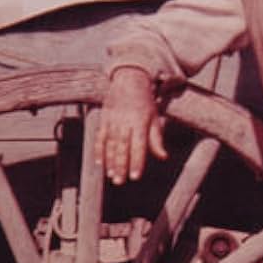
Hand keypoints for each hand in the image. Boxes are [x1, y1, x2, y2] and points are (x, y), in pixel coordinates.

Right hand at [94, 68, 167, 183]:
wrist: (129, 80)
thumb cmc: (145, 103)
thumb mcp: (155, 119)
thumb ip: (157, 140)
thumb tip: (163, 157)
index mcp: (140, 123)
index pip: (139, 146)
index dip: (136, 162)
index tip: (135, 177)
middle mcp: (125, 122)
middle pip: (122, 148)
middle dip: (120, 165)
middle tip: (119, 181)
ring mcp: (113, 120)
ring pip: (110, 144)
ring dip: (109, 161)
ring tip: (111, 176)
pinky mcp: (104, 118)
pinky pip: (100, 136)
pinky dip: (98, 150)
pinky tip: (98, 163)